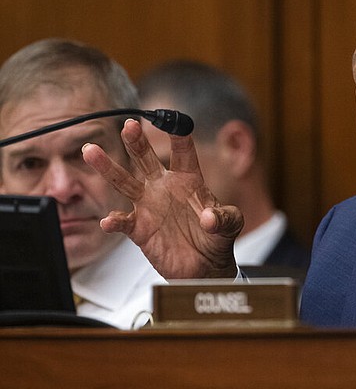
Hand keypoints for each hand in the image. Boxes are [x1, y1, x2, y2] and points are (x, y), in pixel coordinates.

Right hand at [82, 118, 242, 278]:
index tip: (174, 121)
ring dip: (108, 168)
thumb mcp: (230, 225)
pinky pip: (122, 222)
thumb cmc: (218, 238)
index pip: (183, 152)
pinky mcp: (139, 229)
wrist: (204, 266)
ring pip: (124, 182)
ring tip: (91, 150)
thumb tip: (209, 218)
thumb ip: (223, 218)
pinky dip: (115, 221)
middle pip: (146, 159)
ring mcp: (148, 206)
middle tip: (129, 125)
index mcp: (188, 179)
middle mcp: (164, 187)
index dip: (179, 136)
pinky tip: (109, 221)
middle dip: (137, 142)